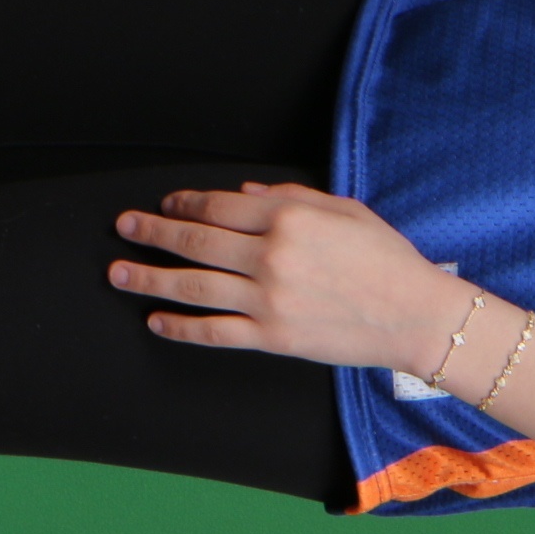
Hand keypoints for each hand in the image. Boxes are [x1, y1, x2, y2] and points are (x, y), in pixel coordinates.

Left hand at [111, 183, 456, 367]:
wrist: (415, 315)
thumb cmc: (388, 260)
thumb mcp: (346, 211)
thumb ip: (292, 197)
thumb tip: (244, 196)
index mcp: (289, 219)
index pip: (219, 207)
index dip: (186, 204)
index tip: (166, 205)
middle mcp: (272, 257)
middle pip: (196, 242)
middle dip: (153, 232)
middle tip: (124, 227)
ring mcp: (269, 300)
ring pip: (193, 285)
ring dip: (149, 278)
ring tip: (119, 272)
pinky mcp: (273, 337)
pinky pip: (214, 332)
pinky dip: (181, 327)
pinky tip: (157, 320)